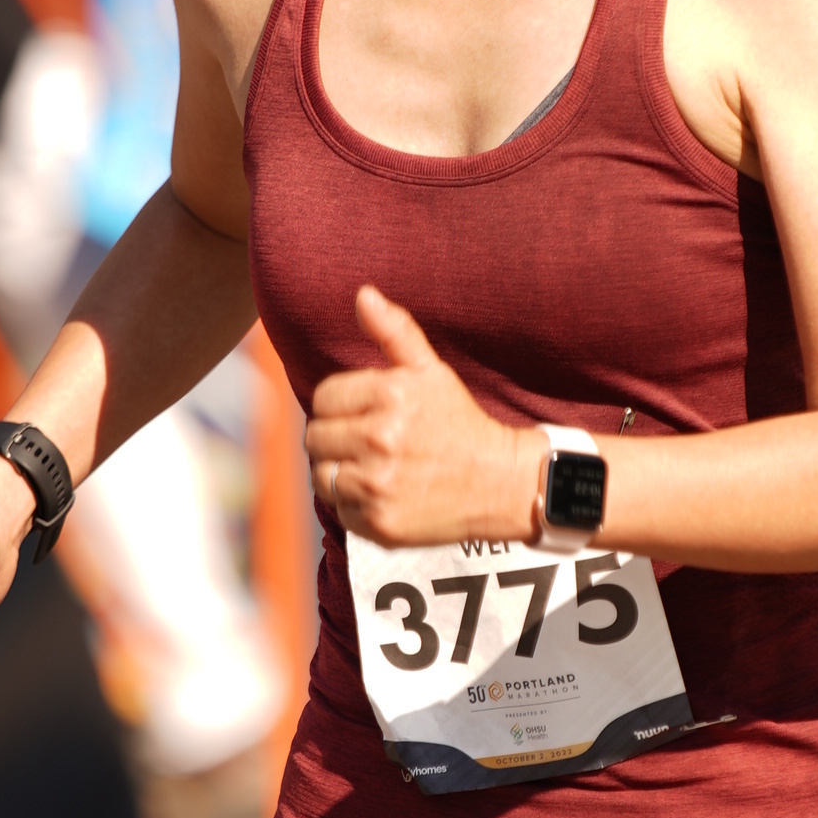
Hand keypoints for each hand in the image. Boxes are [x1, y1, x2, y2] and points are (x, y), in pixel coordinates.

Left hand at [306, 286, 540, 546]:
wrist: (502, 484)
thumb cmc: (461, 423)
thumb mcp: (432, 372)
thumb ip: (395, 332)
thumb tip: (363, 295)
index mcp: (390, 395)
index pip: (324, 397)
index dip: (341, 405)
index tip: (367, 415)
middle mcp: (380, 440)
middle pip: (315, 437)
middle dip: (337, 438)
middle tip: (369, 444)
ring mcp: (378, 484)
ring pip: (322, 474)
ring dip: (340, 471)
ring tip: (373, 468)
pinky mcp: (379, 523)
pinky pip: (340, 510)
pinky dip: (355, 504)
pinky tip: (384, 494)